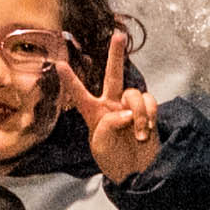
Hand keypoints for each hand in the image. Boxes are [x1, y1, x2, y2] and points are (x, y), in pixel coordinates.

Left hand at [58, 30, 162, 183]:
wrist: (136, 173)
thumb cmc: (114, 162)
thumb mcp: (101, 145)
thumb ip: (109, 124)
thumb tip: (126, 112)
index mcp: (94, 114)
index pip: (80, 94)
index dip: (70, 80)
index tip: (59, 64)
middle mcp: (112, 105)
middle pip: (113, 74)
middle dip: (116, 54)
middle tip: (119, 35)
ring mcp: (131, 107)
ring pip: (133, 93)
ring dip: (137, 113)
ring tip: (138, 133)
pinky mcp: (148, 112)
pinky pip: (149, 102)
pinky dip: (149, 115)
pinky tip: (147, 130)